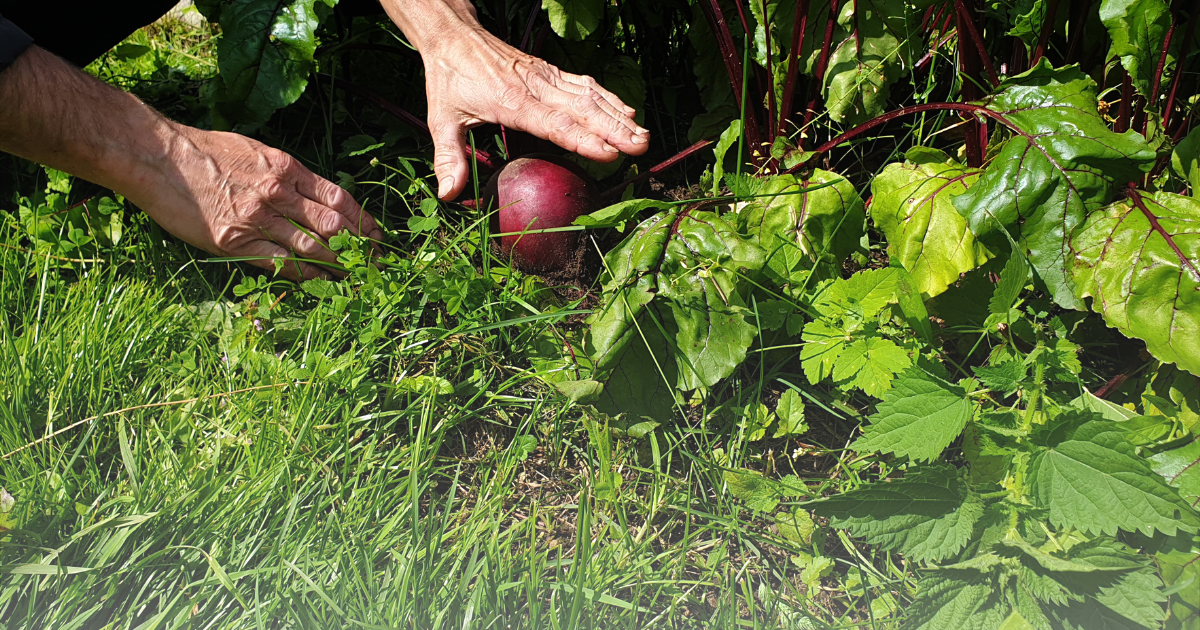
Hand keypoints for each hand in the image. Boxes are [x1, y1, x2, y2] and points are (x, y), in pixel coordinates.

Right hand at [130, 123, 382, 280]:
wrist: (159, 157)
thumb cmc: (206, 151)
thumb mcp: (256, 151)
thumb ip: (287, 173)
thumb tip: (315, 194)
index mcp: (286, 168)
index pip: (338, 197)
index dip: (362, 220)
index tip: (377, 235)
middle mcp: (278, 193)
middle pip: (333, 225)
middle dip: (359, 247)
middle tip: (376, 263)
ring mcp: (257, 219)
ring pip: (311, 248)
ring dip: (339, 266)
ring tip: (357, 279)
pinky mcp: (235, 242)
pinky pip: (280, 263)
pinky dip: (305, 275)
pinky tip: (321, 284)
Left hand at [382, 1, 650, 199]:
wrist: (454, 36)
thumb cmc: (449, 78)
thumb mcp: (440, 120)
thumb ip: (449, 157)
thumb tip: (447, 194)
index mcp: (512, 102)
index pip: (555, 124)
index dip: (584, 139)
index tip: (610, 154)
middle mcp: (536, 87)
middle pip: (583, 110)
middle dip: (615, 130)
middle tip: (641, 148)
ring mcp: (546, 77)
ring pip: (590, 95)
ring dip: (618, 116)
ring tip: (643, 136)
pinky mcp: (550, 71)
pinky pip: (584, 84)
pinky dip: (608, 97)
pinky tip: (626, 112)